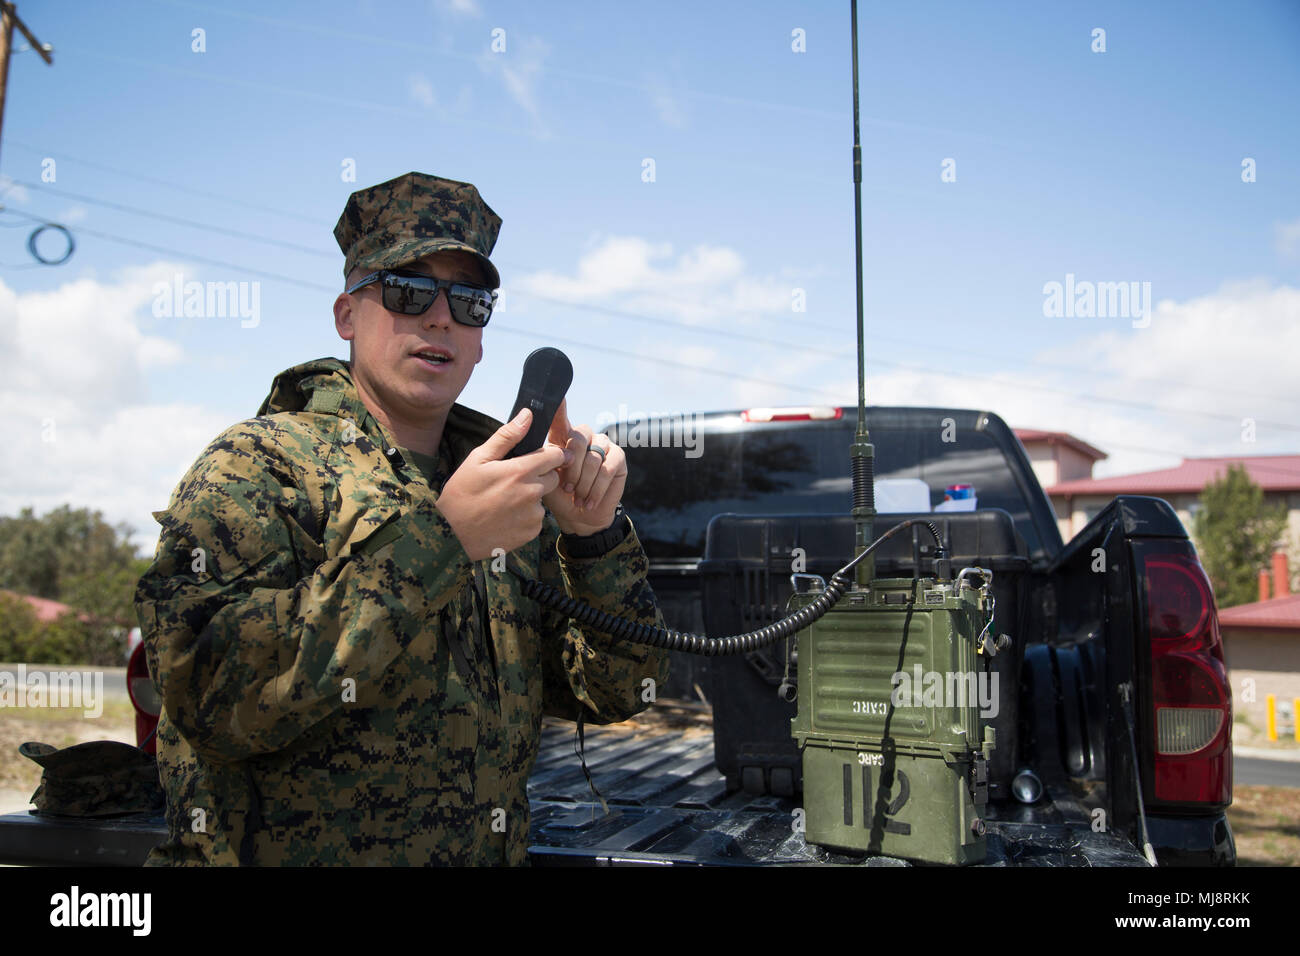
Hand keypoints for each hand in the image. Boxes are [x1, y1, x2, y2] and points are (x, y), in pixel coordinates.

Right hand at [435, 407, 570, 560]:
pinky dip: (526, 517)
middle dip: (540, 476)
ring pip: (543, 500)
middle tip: (514, 481)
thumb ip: (507, 436)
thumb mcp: (479, 459)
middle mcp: (532, 493)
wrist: (452, 535)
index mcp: (521, 471)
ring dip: (531, 498)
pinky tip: (506, 517)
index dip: (551, 455)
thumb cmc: (462, 493)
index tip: (541, 457)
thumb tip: (527, 415)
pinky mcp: (532, 532)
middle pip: (553, 478)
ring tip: (505, 502)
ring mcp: (533, 515)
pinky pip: (536, 519)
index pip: (556, 456)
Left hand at [541, 398, 626, 535]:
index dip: (560, 408)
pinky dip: (597, 488)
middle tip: (568, 489)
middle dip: (572, 470)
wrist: (580, 516)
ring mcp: (602, 444)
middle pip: (578, 440)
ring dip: (584, 482)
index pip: (560, 419)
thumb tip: (551, 449)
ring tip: (579, 498)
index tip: (559, 397)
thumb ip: (546, 459)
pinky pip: (607, 469)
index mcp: (563, 437)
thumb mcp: (547, 477)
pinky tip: (590, 501)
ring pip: (592, 457)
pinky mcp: (618, 457)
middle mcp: (584, 436)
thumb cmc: (560, 495)